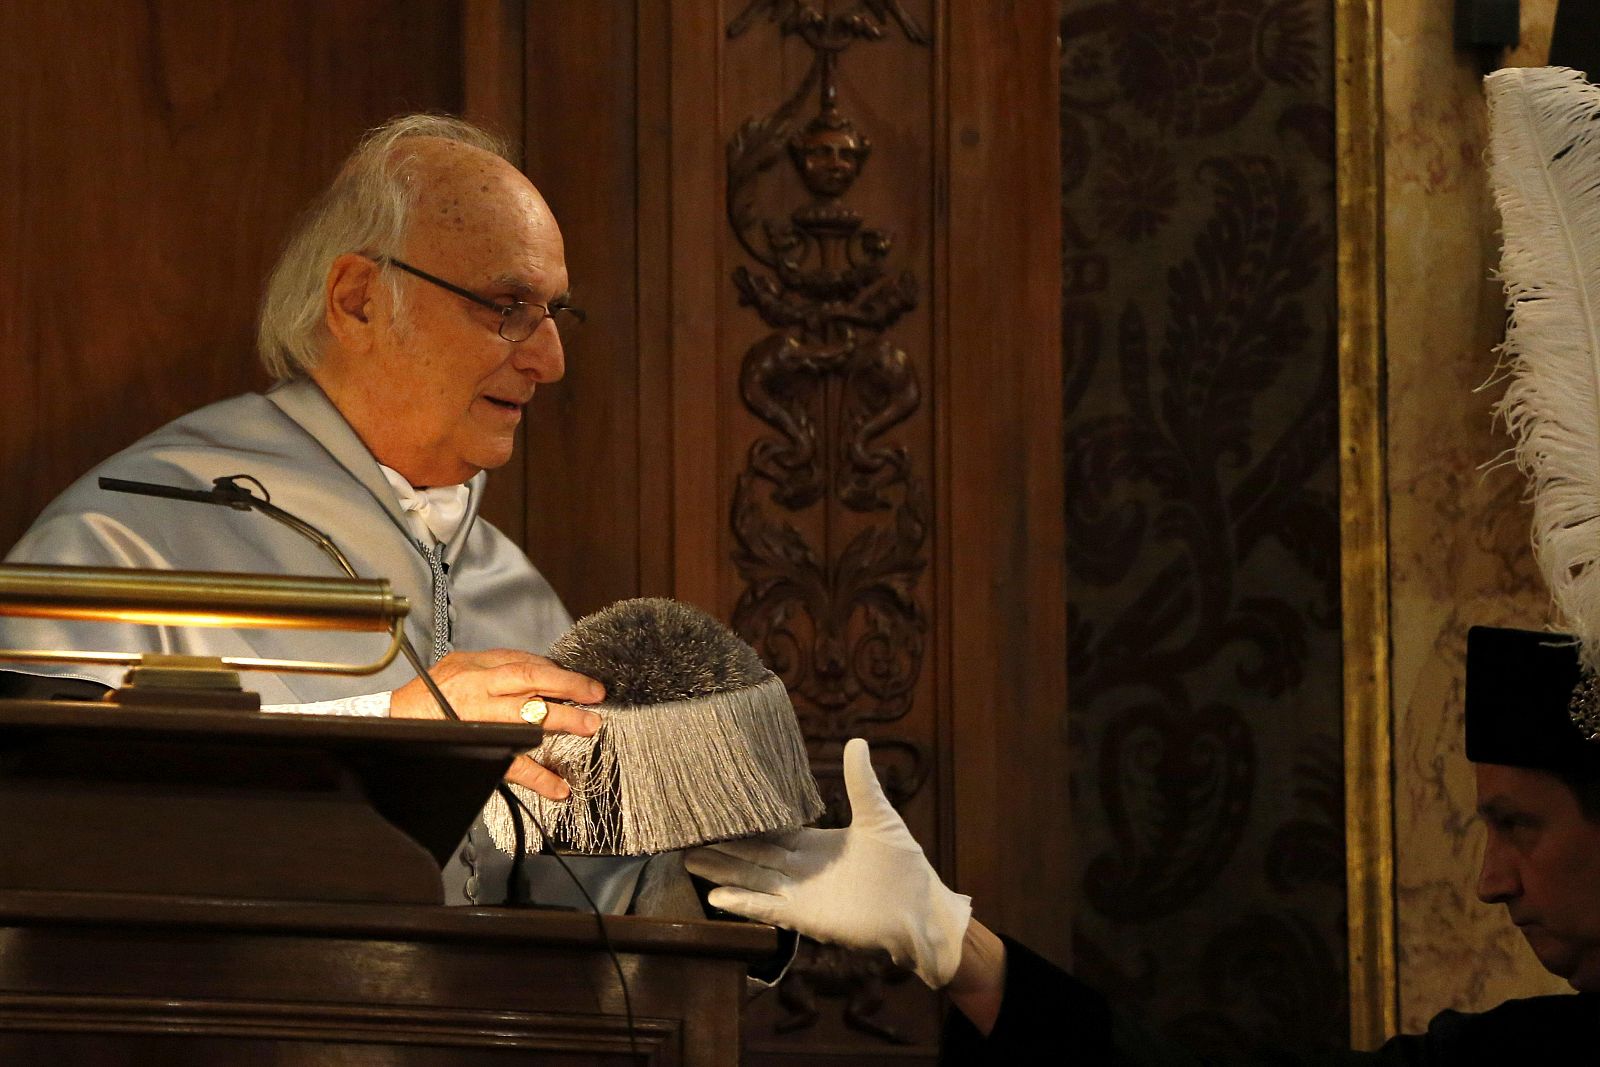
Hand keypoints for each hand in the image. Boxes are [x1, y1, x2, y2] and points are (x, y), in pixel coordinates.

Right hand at [389, 648, 603, 799]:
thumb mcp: (459, 666)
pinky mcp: (476, 749)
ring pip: (526, 717)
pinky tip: (558, 786)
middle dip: (568, 688)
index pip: (525, 664)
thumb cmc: (427, 695)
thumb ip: (494, 666)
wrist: (392, 720)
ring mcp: (479, 720)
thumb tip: (534, 670)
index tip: (581, 682)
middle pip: (531, 683)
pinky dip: (539, 777)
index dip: (558, 673)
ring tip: (587, 727)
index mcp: (477, 668)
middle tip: (595, 697)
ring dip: (561, 722)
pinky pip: (512, 764)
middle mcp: (480, 689)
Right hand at [684, 737, 971, 988]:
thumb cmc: (903, 865)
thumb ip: (861, 782)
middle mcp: (801, 868)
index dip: (745, 821)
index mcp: (815, 843)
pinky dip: (742, 902)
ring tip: (689, 860)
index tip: (717, 807)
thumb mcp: (879, 816)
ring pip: (752, 878)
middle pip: (753, 854)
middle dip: (722, 845)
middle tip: (687, 833)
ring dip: (722, 870)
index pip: (772, 830)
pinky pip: (767, 907)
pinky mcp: (805, 917)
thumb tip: (856, 741)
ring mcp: (800, 894)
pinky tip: (715, 895)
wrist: (919, 910)